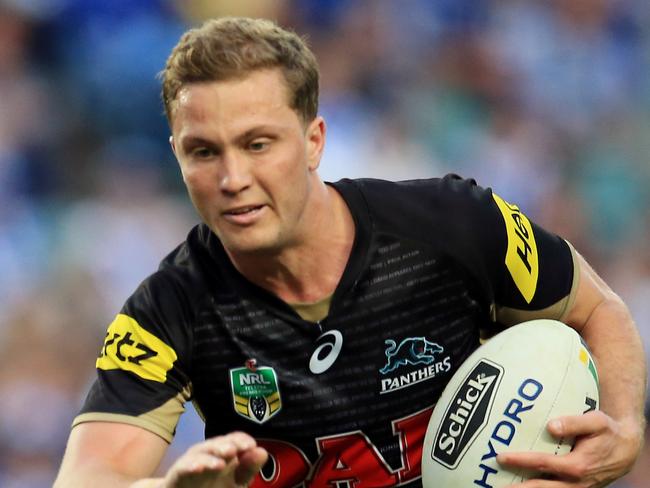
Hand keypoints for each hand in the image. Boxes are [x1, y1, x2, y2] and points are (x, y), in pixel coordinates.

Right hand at [163, 432, 267, 487]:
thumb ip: (248, 469)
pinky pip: (183, 467)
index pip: (233, 439)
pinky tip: (198, 468)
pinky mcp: (178, 474)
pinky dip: (190, 466)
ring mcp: (192, 462)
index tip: (251, 446)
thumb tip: (262, 451)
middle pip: (217, 443)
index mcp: (223, 452)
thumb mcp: (235, 482)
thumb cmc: (213, 487)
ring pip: (200, 452)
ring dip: (210, 456)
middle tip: (235, 450)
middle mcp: (208, 453)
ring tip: (221, 464)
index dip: (241, 439)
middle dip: (226, 444)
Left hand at [497, 411, 643, 486]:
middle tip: (495, 484)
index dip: (520, 461)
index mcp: (577, 466)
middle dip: (518, 487)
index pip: (542, 464)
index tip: (500, 457)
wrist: (626, 450)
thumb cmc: (608, 432)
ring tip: (503, 487)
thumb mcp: (596, 422)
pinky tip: (521, 485)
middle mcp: (575, 482)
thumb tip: (550, 426)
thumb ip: (574, 423)